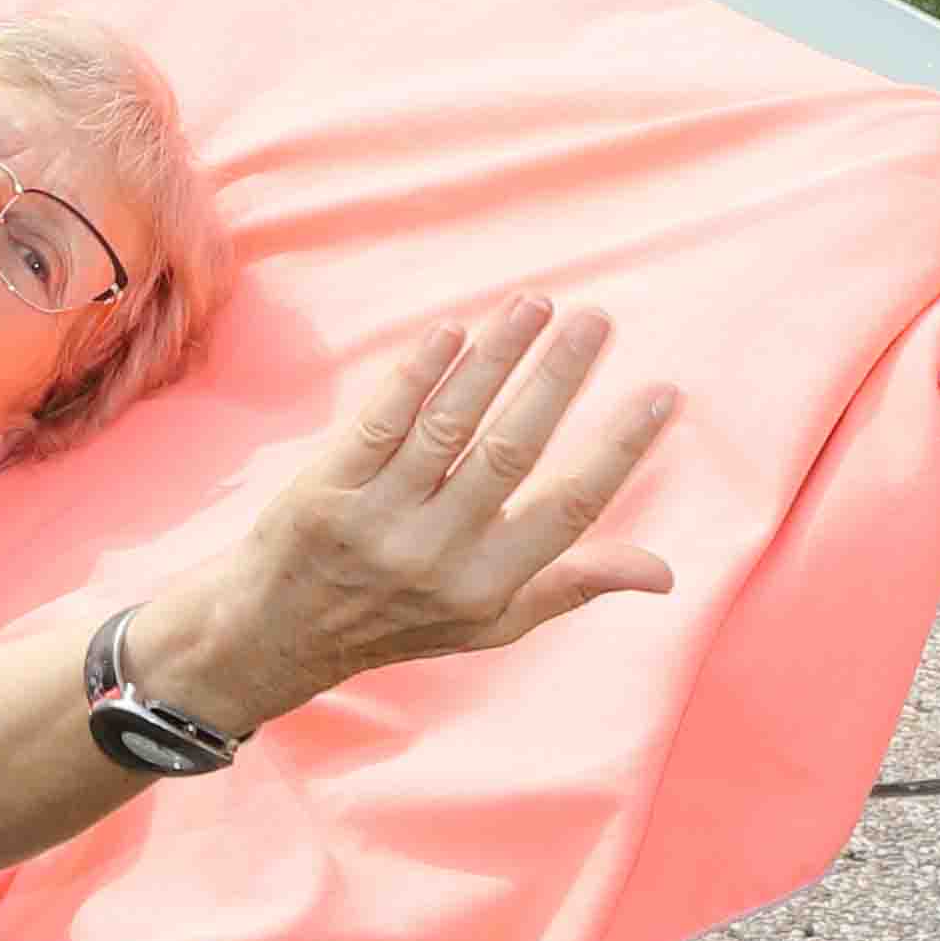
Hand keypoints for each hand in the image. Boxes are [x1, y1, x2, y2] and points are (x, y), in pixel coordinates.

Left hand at [151, 296, 679, 726]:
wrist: (274, 635)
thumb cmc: (400, 621)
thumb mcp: (491, 623)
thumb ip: (573, 587)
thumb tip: (665, 572)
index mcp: (486, 583)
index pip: (570, 508)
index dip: (619, 450)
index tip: (662, 393)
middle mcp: (433, 553)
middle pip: (511, 451)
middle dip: (558, 379)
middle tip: (597, 320)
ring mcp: (373, 520)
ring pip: (447, 425)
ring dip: (495, 357)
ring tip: (535, 305)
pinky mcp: (322, 492)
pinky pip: (378, 422)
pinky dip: (415, 375)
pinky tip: (451, 333)